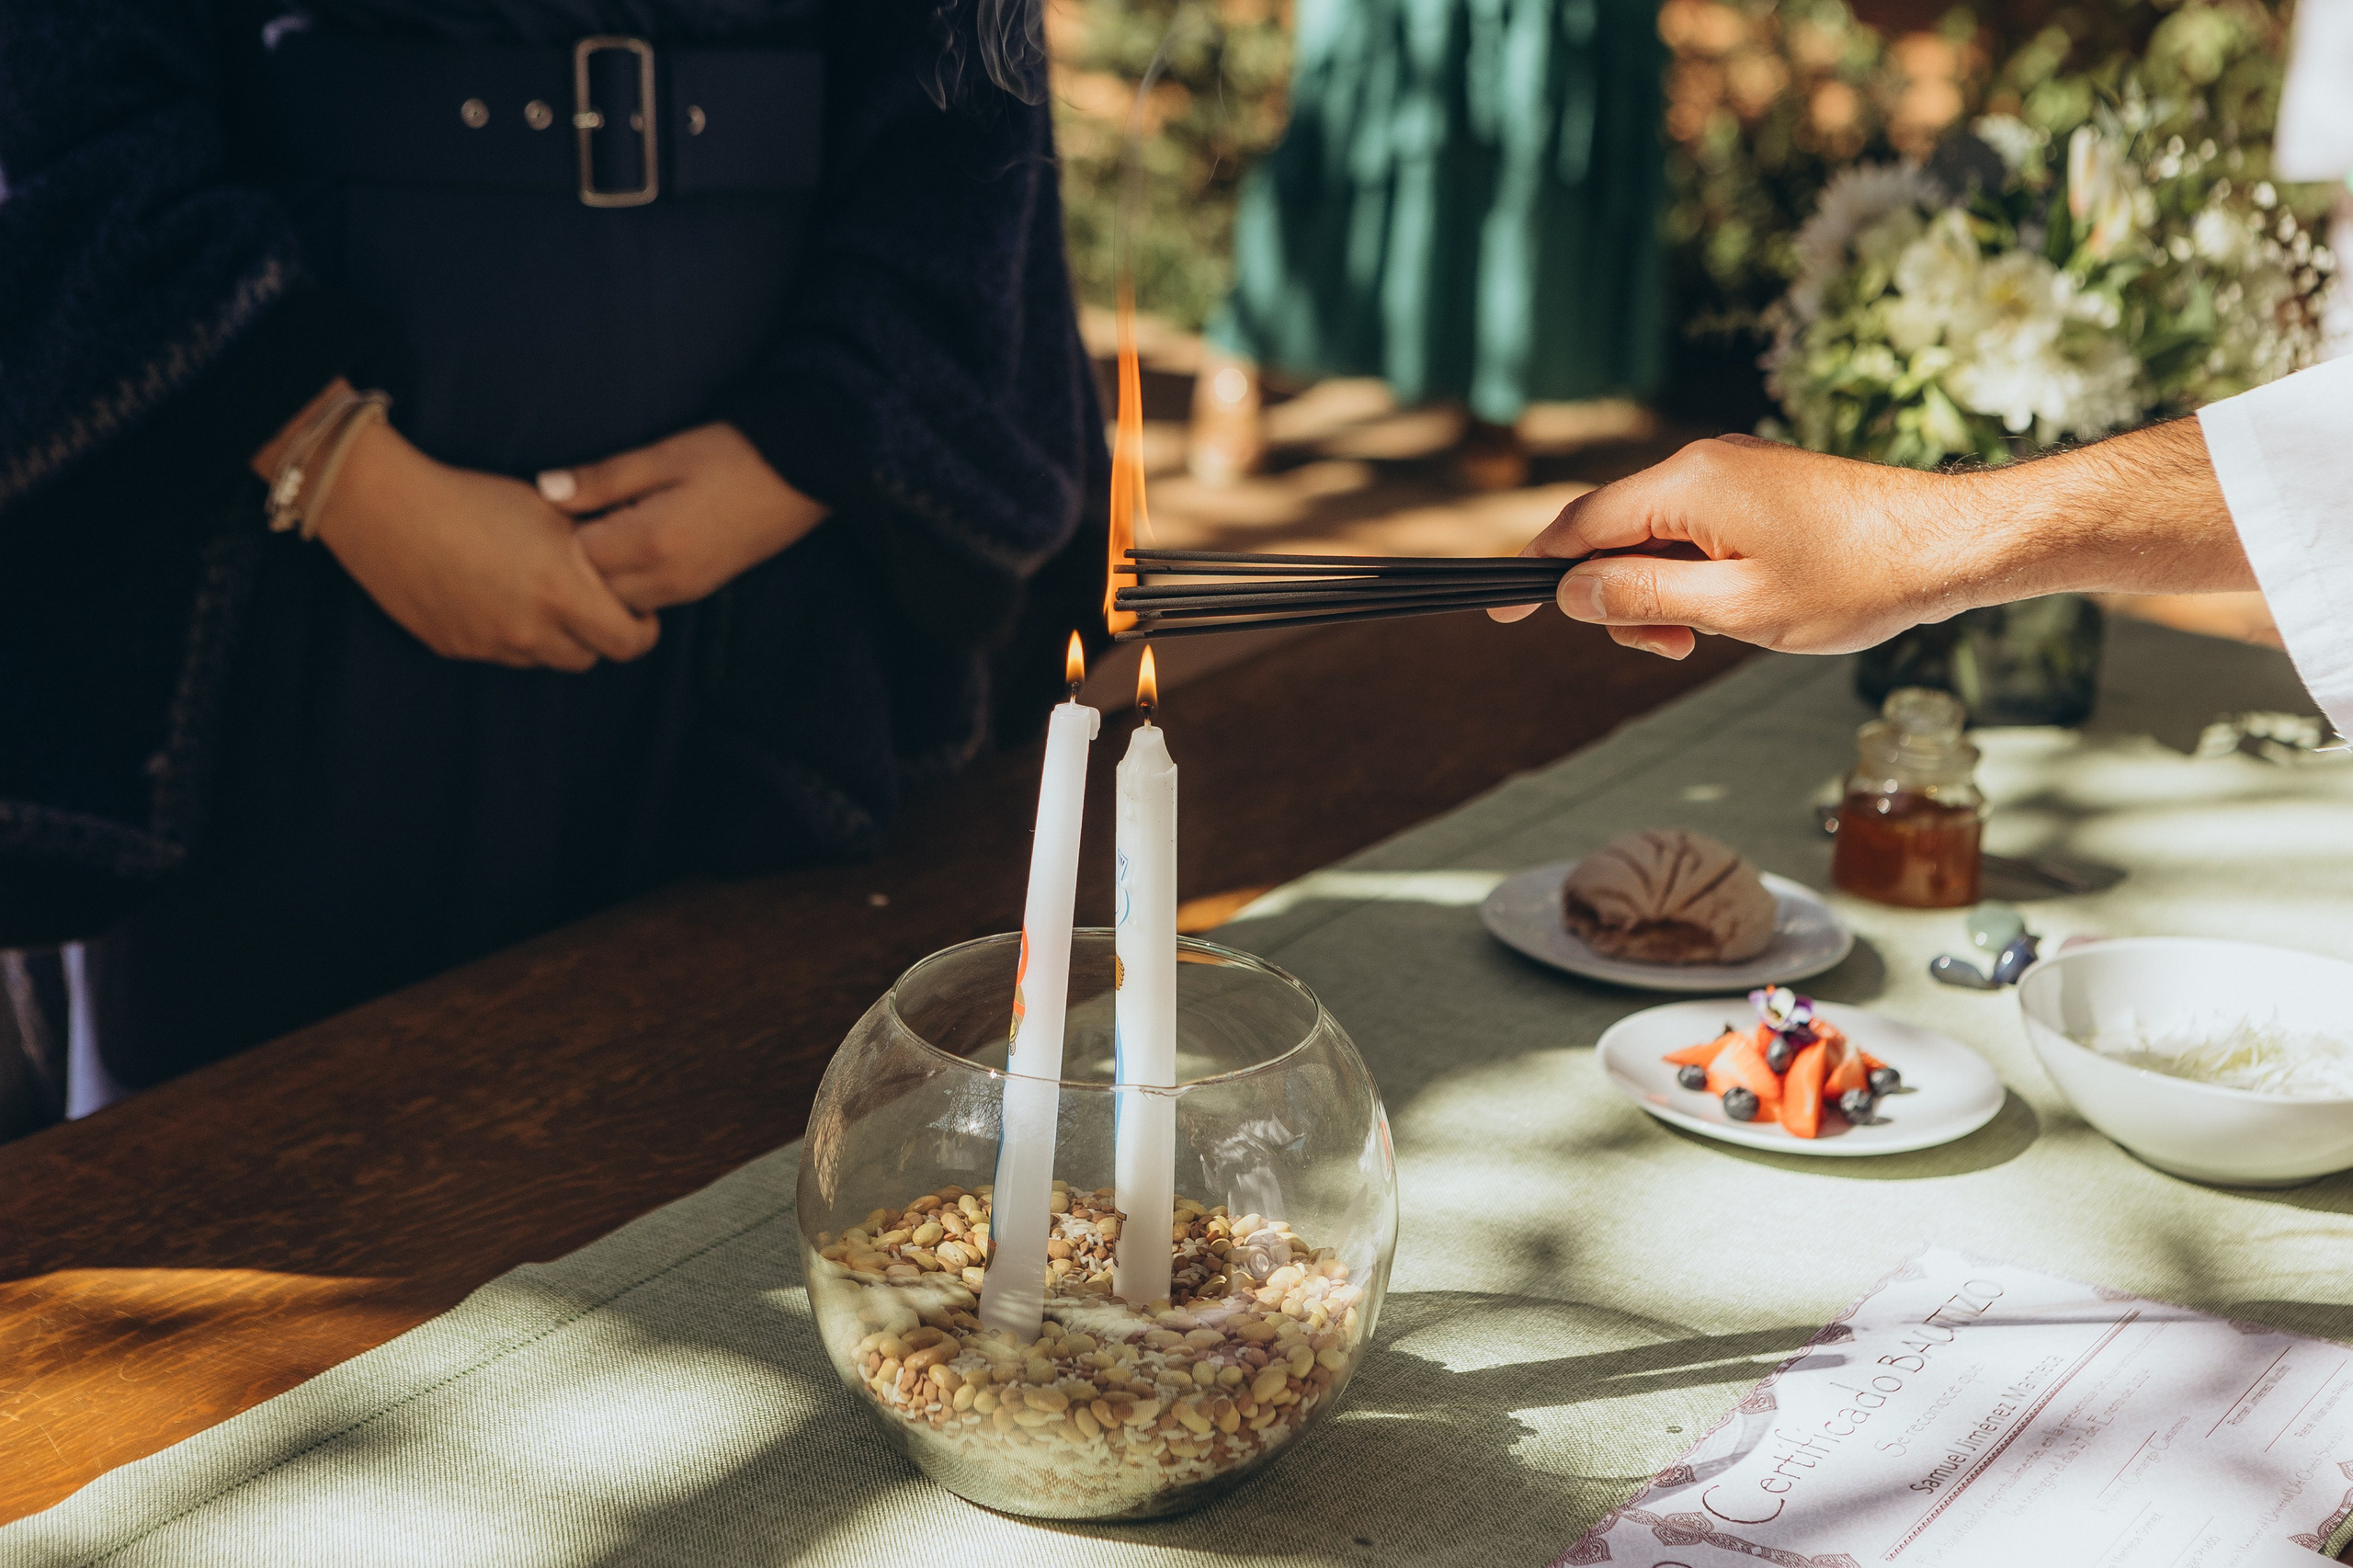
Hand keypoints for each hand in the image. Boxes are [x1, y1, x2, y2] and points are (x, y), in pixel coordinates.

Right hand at [306, 421, 660, 670]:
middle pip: (590, 657)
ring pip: (546, 659)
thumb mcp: (550, 511)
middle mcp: (529, 631)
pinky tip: (498, 597)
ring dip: (556, 638)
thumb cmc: (473, 498)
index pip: (628, 643)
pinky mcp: (456, 648)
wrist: (387, 509)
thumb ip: (596, 545)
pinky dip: (512, 635)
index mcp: (562, 594)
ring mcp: (490, 645)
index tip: (637, 611)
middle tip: (595, 605)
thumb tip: (632, 558)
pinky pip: (502, 654)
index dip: (641, 629)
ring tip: (544, 598)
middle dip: (600, 634)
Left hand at [537, 423, 827, 613]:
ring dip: (598, 576)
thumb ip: (602, 478)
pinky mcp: (697, 590)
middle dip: (570, 563)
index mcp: (650, 542)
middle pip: (589, 591)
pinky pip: (642, 601)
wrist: (804, 476)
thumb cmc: (733, 455)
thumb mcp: (663, 455)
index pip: (573, 556)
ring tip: (597, 532)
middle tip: (565, 524)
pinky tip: (626, 545)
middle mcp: (665, 580)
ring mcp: (684, 591)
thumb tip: (544, 489)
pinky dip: (624, 581)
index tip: (553, 507)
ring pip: (614, 603)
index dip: (555, 532)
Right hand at [1492, 423, 2247, 658]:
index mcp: (1687, 484)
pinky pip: (1694, 529)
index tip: (1501, 615)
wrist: (1953, 545)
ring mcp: (1733, 471)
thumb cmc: (1855, 582)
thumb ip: (1641, 597)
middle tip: (1663, 651)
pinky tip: (1730, 611)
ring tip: (1701, 640)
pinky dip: (1690, 575)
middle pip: (1611, 530)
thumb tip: (1568, 589)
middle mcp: (1702, 462)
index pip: (1577, 524)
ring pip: (1653, 535)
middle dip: (1613, 596)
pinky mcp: (1760, 487)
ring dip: (1655, 593)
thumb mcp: (1734, 609)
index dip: (1534, 573)